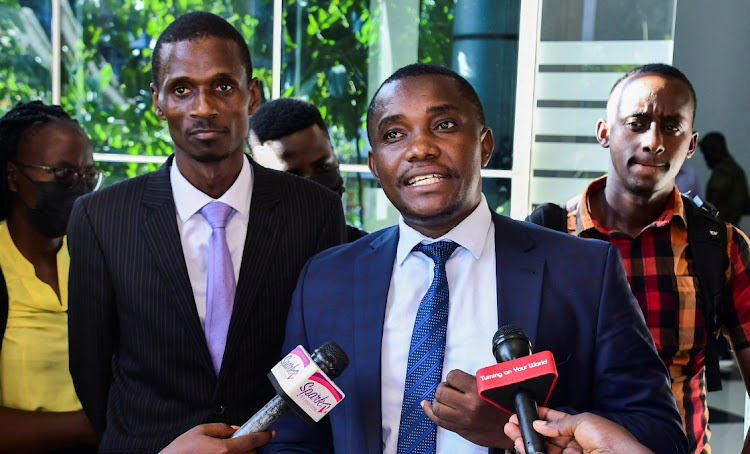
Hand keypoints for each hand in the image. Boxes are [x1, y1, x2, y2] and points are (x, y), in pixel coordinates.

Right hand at [159, 423, 273, 453]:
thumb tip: (236, 430)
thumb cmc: (181, 451)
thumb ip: (222, 428)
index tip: (270, 433)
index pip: (252, 440)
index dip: (264, 436)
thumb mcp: (200, 430)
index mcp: (224, 449)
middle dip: (250, 447)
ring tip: (227, 451)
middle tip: (240, 442)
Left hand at [422, 369, 512, 448]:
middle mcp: (469, 406)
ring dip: (438, 400)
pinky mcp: (460, 430)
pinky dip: (429, 412)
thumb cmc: (507, 409)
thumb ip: (477, 380)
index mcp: (479, 391)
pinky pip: (438, 421)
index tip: (455, 379)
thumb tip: (462, 375)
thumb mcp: (496, 387)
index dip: (452, 377)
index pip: (453, 376)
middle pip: (441, 392)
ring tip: (445, 399)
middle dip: (443, 388)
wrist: (513, 430)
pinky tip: (426, 405)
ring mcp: (463, 419)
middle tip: (450, 389)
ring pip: (437, 407)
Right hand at [503, 407, 652, 453]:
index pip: (556, 421)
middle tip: (514, 422)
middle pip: (546, 435)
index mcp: (583, 428)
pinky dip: (532, 451)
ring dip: (526, 439)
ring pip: (543, 448)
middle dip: (529, 427)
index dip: (540, 415)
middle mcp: (575, 443)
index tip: (526, 411)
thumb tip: (540, 424)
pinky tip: (523, 444)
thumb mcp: (583, 421)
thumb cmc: (612, 440)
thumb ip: (559, 423)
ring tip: (512, 431)